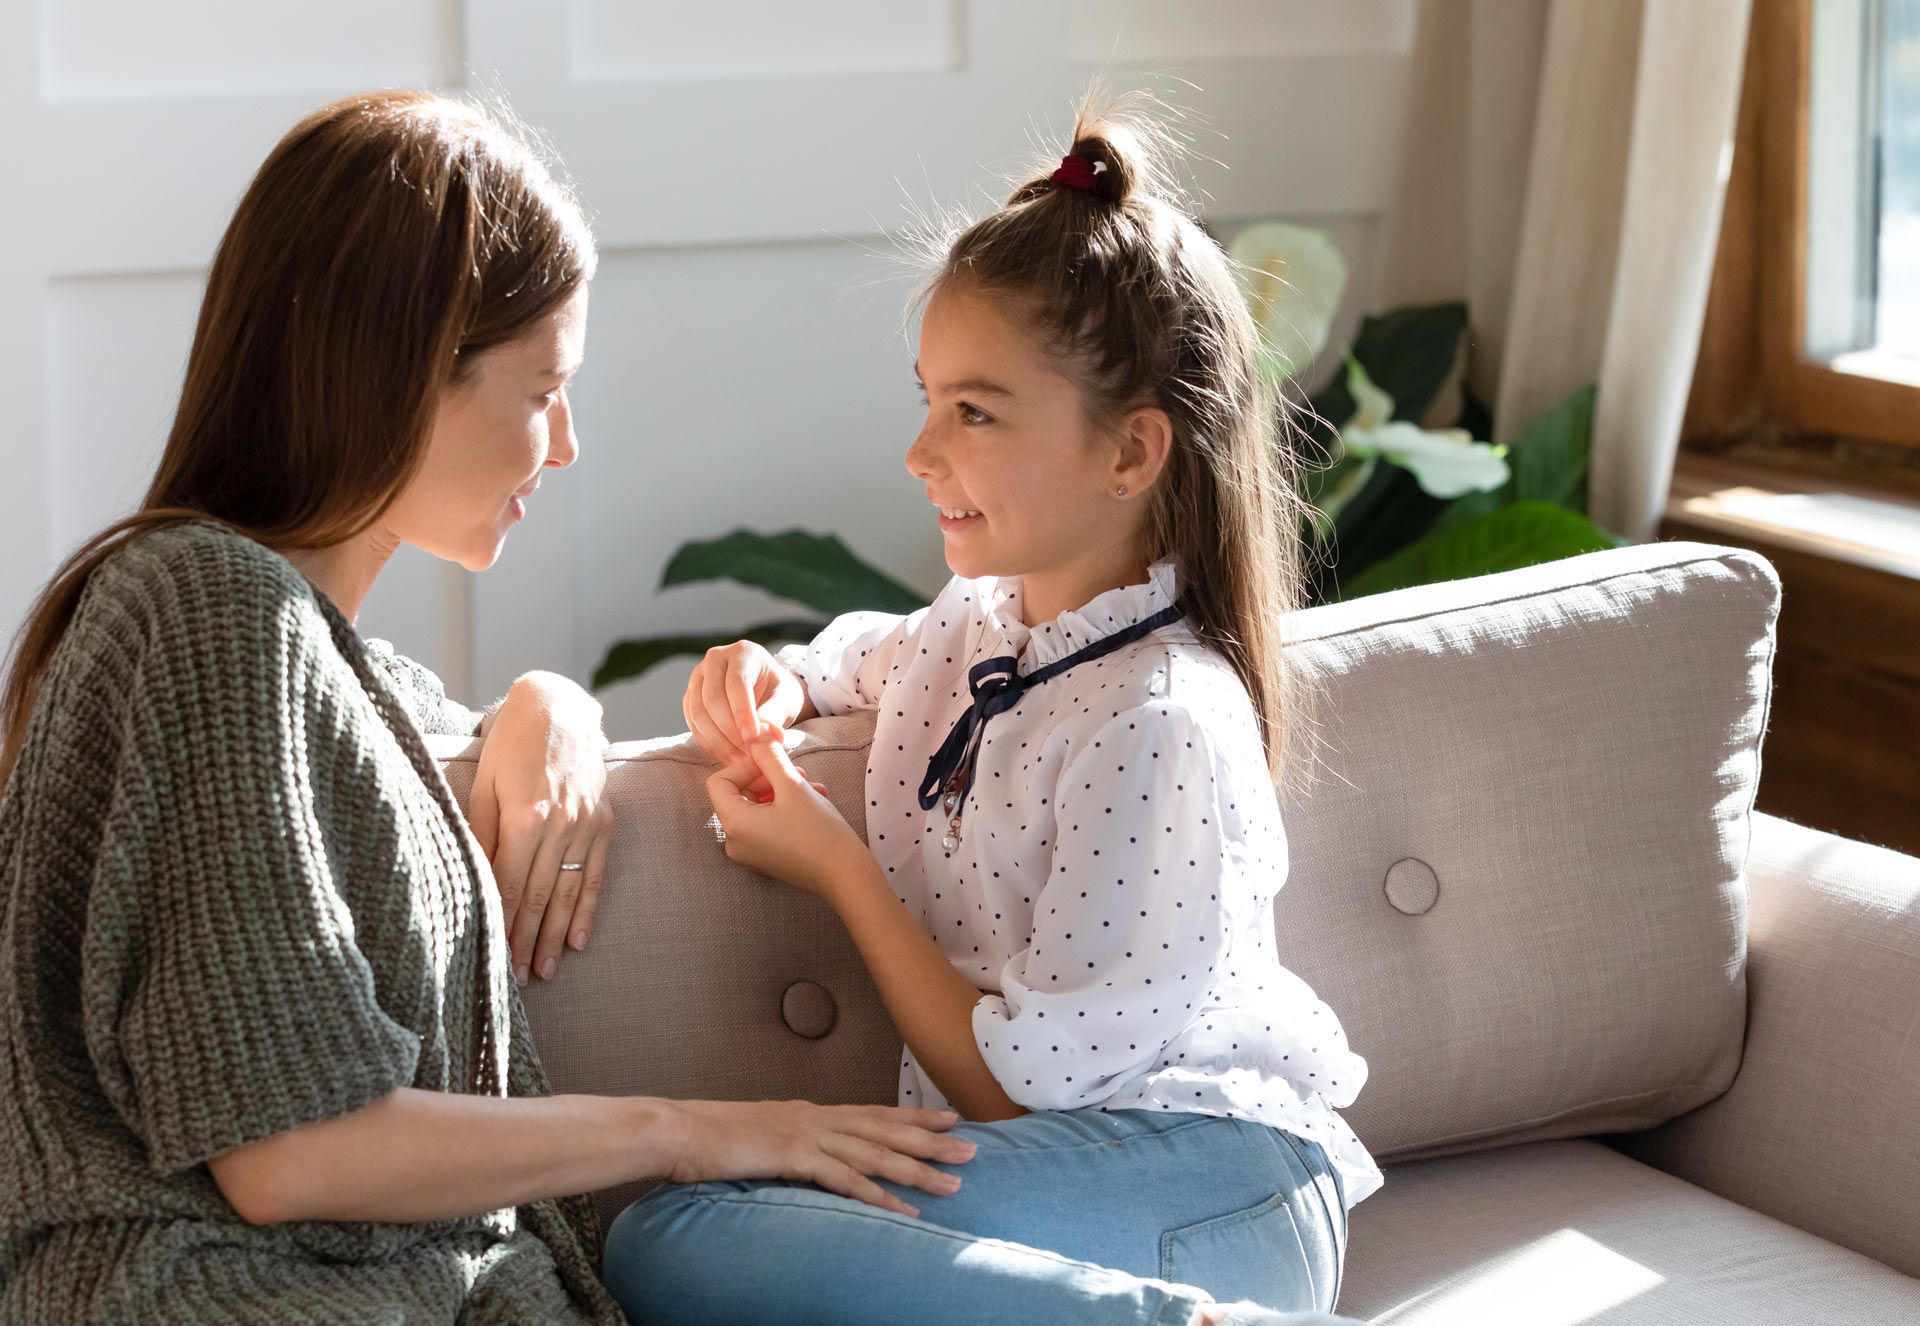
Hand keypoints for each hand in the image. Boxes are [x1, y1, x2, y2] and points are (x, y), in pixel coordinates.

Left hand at [469, 673, 612, 984]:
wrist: (559, 706)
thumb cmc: (509, 743)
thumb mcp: (484, 782)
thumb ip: (482, 833)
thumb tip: (476, 882)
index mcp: (526, 815)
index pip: (510, 884)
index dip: (501, 925)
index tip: (491, 958)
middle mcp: (562, 823)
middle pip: (540, 895)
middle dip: (526, 941)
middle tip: (516, 979)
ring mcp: (587, 823)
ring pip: (569, 891)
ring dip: (555, 935)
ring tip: (542, 970)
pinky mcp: (604, 820)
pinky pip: (596, 873)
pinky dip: (587, 909)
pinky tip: (577, 941)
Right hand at [661, 1099, 974, 1217]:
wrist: (678, 1131)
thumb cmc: (711, 1138)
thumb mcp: (760, 1135)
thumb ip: (789, 1143)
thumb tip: (806, 1155)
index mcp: (810, 1111)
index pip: (873, 1113)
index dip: (914, 1116)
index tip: (949, 1119)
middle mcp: (816, 1117)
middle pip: (886, 1129)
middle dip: (932, 1140)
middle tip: (972, 1148)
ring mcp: (807, 1134)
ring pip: (876, 1153)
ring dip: (918, 1170)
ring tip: (954, 1182)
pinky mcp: (794, 1156)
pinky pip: (845, 1181)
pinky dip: (879, 1196)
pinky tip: (905, 1211)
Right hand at [684, 641, 806, 795]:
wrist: (767, 693)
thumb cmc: (779, 693)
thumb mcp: (787, 699)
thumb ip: (777, 712)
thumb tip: (765, 732)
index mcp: (743, 653)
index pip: (737, 683)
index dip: (743, 714)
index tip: (753, 740)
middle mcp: (715, 659)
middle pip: (712, 698)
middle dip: (730, 731)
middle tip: (748, 755)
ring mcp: (698, 677)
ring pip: (698, 712)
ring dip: (717, 741)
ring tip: (739, 760)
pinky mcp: (690, 696)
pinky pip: (692, 722)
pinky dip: (708, 742)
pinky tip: (727, 756)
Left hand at [706, 735, 864, 898]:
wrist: (845, 875)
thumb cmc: (819, 831)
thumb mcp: (793, 784)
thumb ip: (769, 756)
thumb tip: (755, 735)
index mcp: (734, 824)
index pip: (719, 782)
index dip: (745, 766)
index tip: (774, 762)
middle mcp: (734, 842)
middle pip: (737, 794)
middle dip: (767, 777)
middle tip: (797, 771)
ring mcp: (749, 853)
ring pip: (755, 807)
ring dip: (781, 790)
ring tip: (811, 785)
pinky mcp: (765, 858)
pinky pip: (765, 824)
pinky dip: (783, 808)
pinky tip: (812, 801)